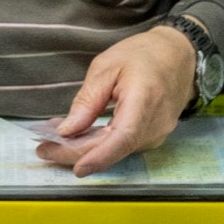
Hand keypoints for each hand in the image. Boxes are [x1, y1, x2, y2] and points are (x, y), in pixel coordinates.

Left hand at [35, 25, 195, 177]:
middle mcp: (156, 123)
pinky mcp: (154, 136)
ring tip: (55, 142)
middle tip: (44, 150)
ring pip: (116, 150)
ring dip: (86, 149)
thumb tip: (67, 131)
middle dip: (76, 153)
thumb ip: (88, 100)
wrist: (179, 54)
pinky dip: (100, 144)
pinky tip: (80, 137)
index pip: (123, 137)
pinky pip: (123, 145)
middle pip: (113, 148)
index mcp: (145, 99)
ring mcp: (158, 133)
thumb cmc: (143, 54)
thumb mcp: (107, 67)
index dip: (100, 156)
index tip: (78, 169)